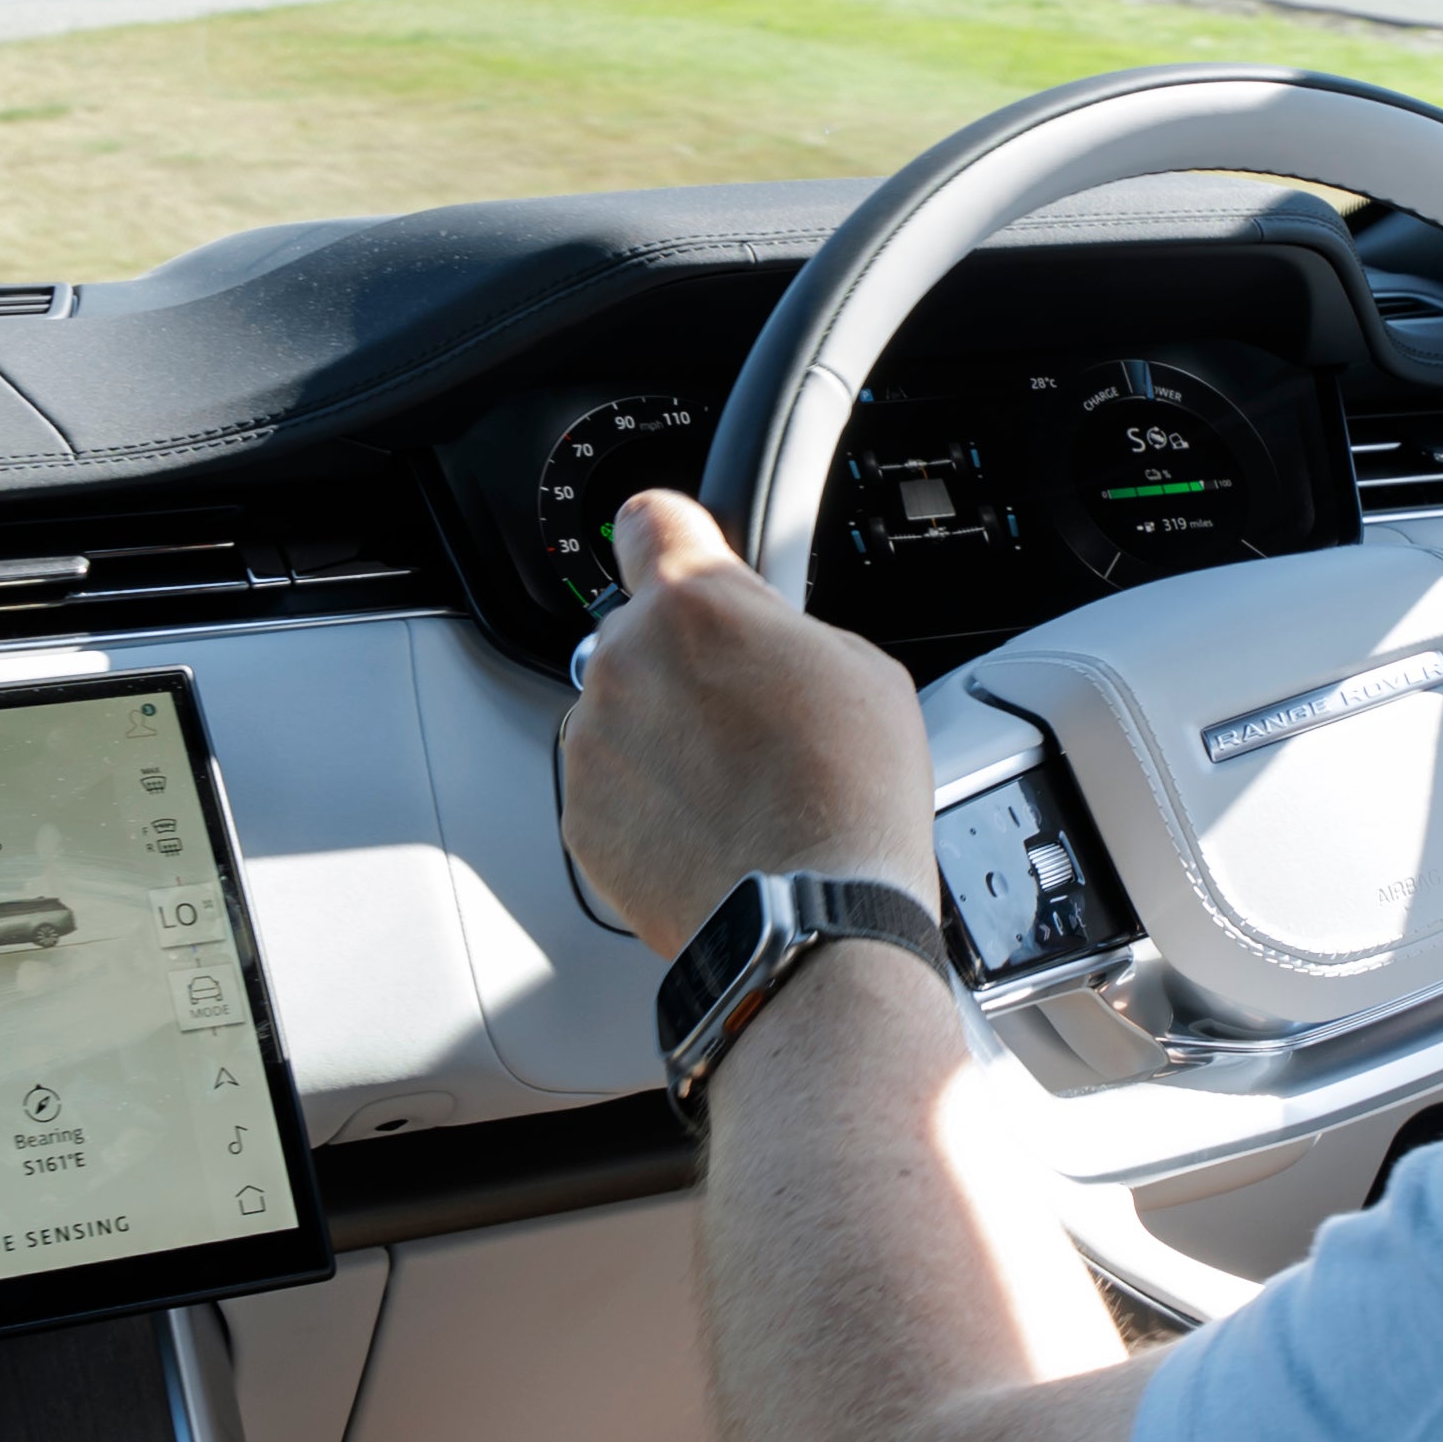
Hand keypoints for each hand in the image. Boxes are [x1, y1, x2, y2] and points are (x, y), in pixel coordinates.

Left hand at [558, 492, 937, 955]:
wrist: (811, 922)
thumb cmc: (849, 799)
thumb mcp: (861, 667)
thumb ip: (782, 628)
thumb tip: (761, 637)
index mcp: (694, 601)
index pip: (649, 519)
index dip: (675, 538)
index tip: (683, 555)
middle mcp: (625, 659)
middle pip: (642, 631)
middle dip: (686, 662)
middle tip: (749, 715)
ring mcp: (594, 740)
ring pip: (623, 711)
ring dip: (664, 734)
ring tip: (736, 786)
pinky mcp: (581, 813)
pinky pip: (610, 784)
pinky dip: (647, 801)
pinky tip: (709, 827)